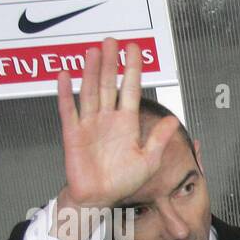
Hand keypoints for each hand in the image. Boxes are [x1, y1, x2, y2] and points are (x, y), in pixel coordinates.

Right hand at [54, 36, 179, 215]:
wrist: (99, 198)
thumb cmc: (122, 181)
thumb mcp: (148, 161)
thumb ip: (159, 140)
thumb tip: (174, 121)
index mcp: (126, 123)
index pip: (130, 89)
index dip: (133, 69)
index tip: (134, 50)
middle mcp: (107, 119)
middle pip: (109, 84)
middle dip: (111, 63)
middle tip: (111, 41)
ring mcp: (89, 124)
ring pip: (90, 92)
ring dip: (91, 72)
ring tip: (93, 51)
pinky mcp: (73, 133)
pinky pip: (69, 110)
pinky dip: (65, 93)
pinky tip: (65, 76)